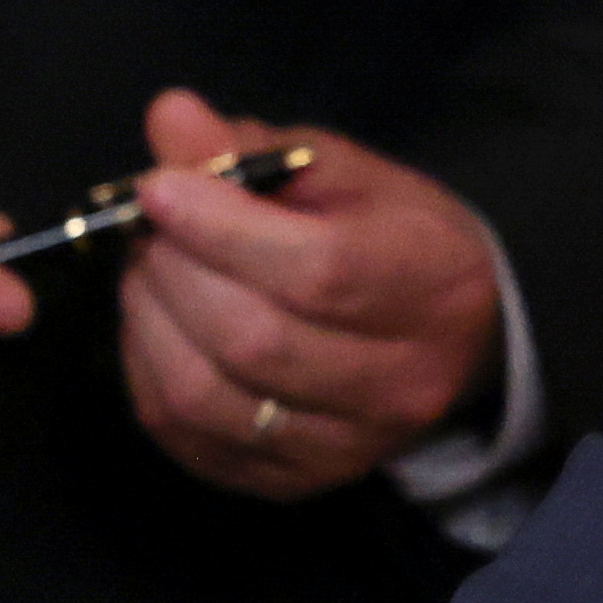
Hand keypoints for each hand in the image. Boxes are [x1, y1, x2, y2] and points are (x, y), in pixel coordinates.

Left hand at [116, 87, 502, 500]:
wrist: (455, 339)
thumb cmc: (395, 240)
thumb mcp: (346, 174)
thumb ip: (257, 151)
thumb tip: (170, 119)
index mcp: (433, 286)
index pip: (318, 272)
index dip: (223, 230)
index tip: (160, 189)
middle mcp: (402, 383)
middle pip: (255, 339)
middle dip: (175, 272)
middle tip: (149, 229)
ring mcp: (346, 447)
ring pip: (210, 396)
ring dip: (150, 322)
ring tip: (147, 272)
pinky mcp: (292, 483)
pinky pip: (188, 436)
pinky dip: (149, 373)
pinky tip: (157, 326)